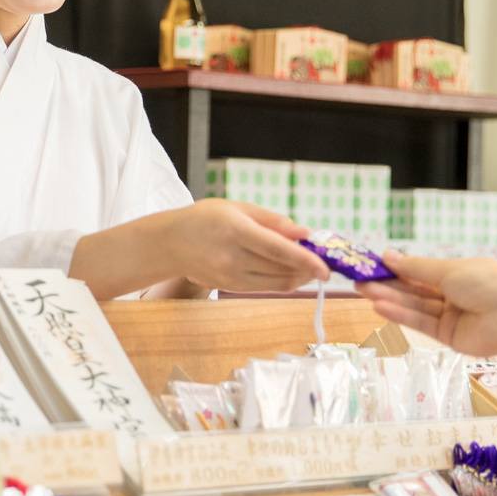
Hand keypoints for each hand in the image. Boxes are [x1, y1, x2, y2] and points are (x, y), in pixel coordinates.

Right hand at [169, 198, 330, 292]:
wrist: (170, 243)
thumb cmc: (206, 218)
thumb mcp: (238, 208)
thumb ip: (274, 221)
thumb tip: (305, 232)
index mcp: (236, 230)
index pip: (278, 249)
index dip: (306, 260)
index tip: (326, 268)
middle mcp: (232, 257)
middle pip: (280, 269)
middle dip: (307, 268)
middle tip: (323, 261)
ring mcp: (230, 276)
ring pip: (276, 283)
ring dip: (298, 277)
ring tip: (310, 266)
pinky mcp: (230, 288)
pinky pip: (265, 288)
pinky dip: (283, 282)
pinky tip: (292, 273)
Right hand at [355, 250, 496, 356]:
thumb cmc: (487, 283)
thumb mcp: (448, 270)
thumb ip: (416, 268)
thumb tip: (389, 255)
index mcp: (457, 274)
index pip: (421, 272)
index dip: (397, 269)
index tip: (373, 265)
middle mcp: (452, 295)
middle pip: (415, 290)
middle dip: (388, 285)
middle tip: (360, 281)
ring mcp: (450, 317)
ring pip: (415, 307)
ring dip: (390, 300)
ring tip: (364, 292)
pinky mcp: (448, 337)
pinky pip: (421, 324)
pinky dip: (402, 315)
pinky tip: (381, 307)